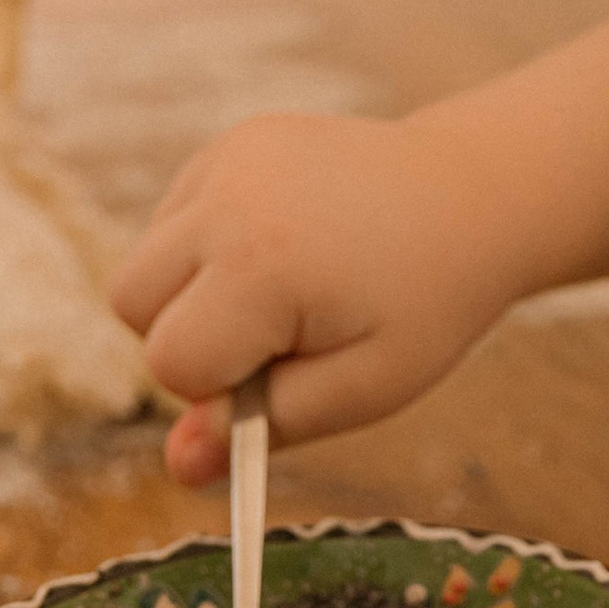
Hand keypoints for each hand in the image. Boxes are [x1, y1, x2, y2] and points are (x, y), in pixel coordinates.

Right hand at [109, 111, 528, 476]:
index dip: (224, 387)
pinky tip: (283, 247)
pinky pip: (173, 220)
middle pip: (132, 306)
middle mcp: (228, 199)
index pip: (172, 363)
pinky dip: (208, 249)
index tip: (291, 366)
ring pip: (144, 262)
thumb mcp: (366, 387)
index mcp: (260, 265)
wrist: (476, 196)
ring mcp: (226, 159)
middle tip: (283, 334)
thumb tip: (180, 465)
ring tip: (287, 289)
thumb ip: (266, 427)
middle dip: (190, 337)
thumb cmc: (428, 301)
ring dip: (193, 294)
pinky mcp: (231, 142)